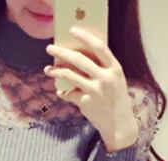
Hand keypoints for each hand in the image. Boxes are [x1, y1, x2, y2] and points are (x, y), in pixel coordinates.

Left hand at [44, 26, 138, 152]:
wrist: (119, 124)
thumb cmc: (115, 99)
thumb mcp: (115, 80)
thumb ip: (102, 69)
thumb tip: (77, 58)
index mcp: (114, 68)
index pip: (99, 47)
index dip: (85, 37)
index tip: (72, 30)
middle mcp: (105, 78)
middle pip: (79, 59)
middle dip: (61, 52)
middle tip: (50, 48)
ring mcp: (95, 91)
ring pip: (69, 76)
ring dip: (56, 72)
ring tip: (48, 70)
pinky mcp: (86, 103)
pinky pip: (69, 94)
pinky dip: (63, 93)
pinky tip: (60, 93)